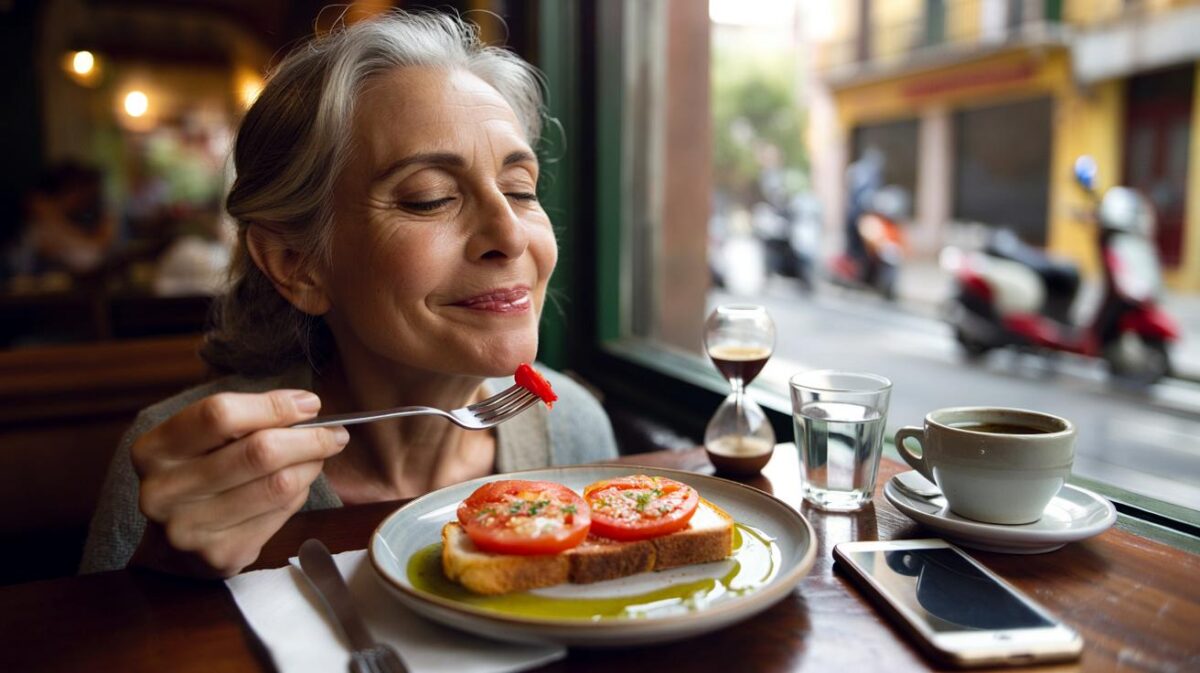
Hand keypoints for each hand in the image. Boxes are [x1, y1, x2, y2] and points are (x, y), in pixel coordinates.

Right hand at [129, 389, 348, 576]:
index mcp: (154, 450)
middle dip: (309, 439)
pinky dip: (300, 494)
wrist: (171, 548)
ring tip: (319, 457)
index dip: (273, 406)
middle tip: (334, 433)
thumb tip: (307, 407)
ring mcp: (191, 529)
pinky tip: (297, 485)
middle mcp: (165, 491)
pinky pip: (281, 514)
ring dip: (310, 466)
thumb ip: (245, 419)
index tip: (309, 404)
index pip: (220, 414)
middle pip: (258, 452)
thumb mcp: (202, 440)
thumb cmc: (197, 475)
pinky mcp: (221, 556)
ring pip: (278, 485)